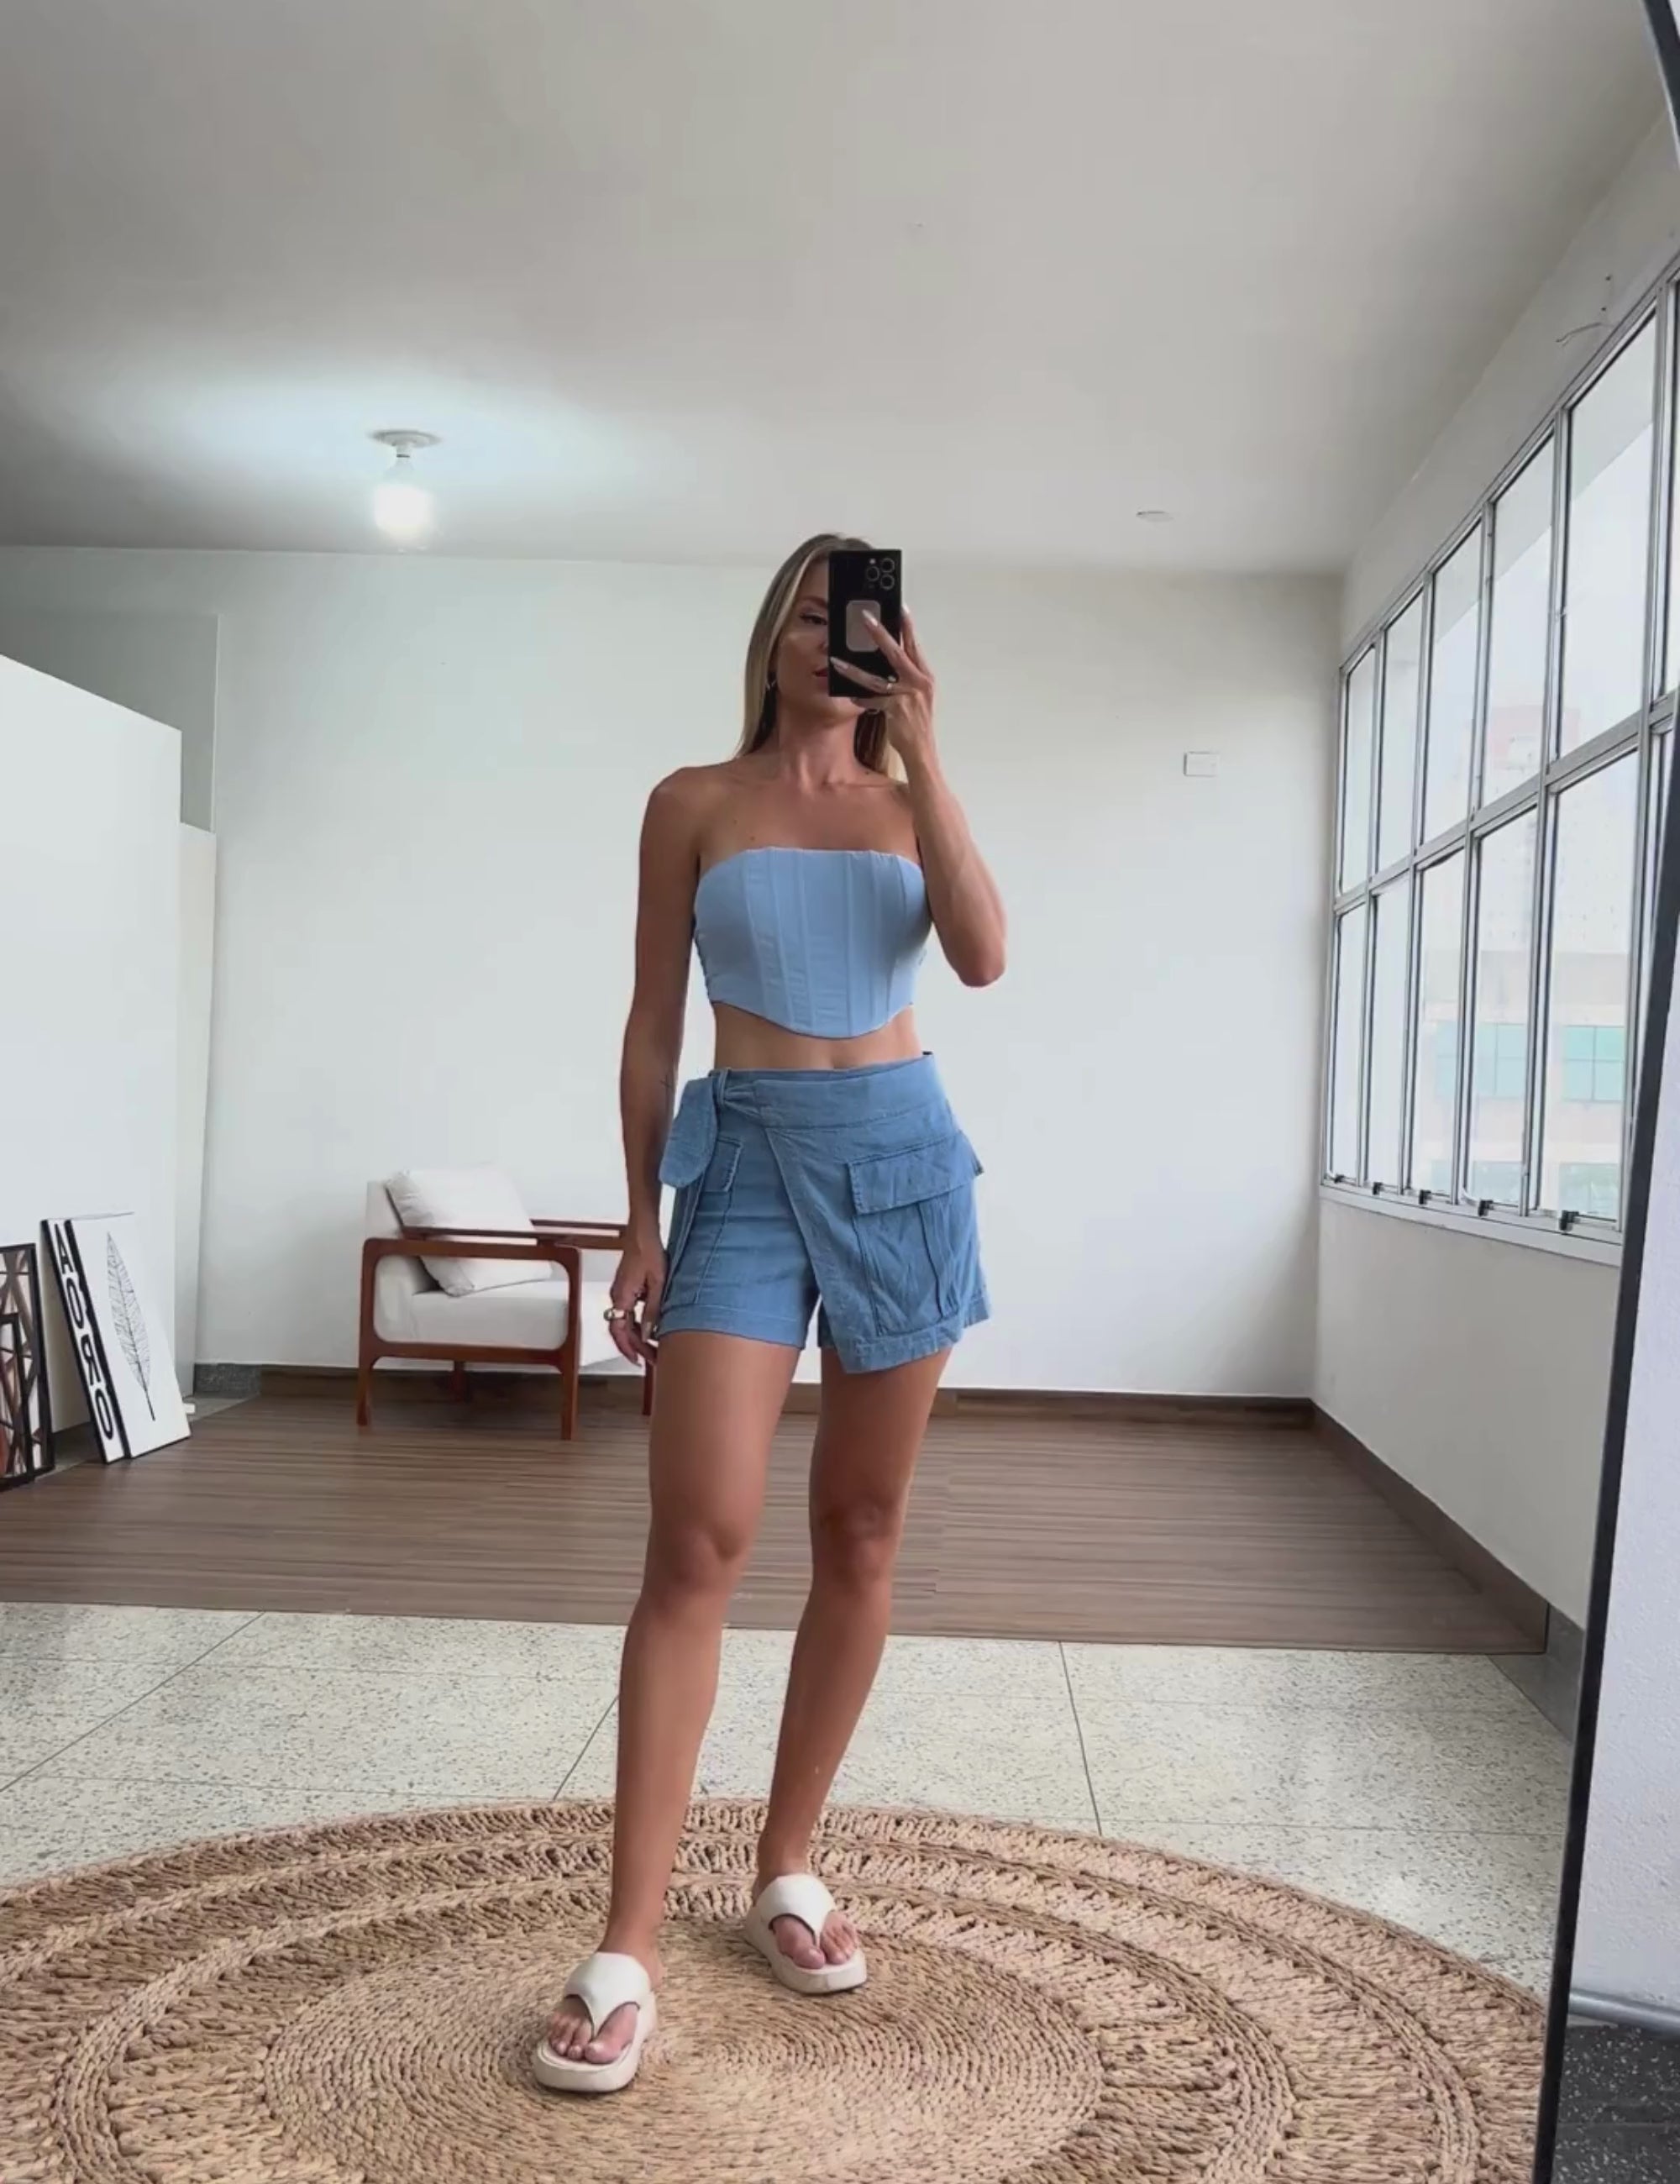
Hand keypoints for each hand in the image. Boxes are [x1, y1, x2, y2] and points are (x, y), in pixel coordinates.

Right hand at [607, 1233, 664, 1367]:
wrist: (643, 1232)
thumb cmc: (648, 1251)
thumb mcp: (657, 1284)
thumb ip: (652, 1311)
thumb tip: (648, 1334)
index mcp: (621, 1297)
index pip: (619, 1332)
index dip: (628, 1349)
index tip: (639, 1361)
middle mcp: (617, 1296)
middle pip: (622, 1330)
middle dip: (636, 1347)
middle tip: (652, 1359)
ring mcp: (621, 1291)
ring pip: (625, 1321)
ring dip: (638, 1335)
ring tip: (654, 1346)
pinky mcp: (627, 1287)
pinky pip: (629, 1310)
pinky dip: (638, 1322)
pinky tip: (653, 1326)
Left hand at [831, 609, 935, 764]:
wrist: (922, 751)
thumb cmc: (918, 724)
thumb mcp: (916, 697)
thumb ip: (905, 680)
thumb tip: (884, 666)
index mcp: (925, 676)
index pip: (915, 645)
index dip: (907, 625)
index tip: (899, 607)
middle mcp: (918, 682)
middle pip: (897, 651)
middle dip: (880, 632)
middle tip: (865, 616)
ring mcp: (907, 695)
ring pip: (875, 677)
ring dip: (854, 669)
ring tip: (837, 660)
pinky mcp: (895, 708)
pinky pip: (871, 699)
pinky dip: (860, 698)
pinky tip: (850, 696)